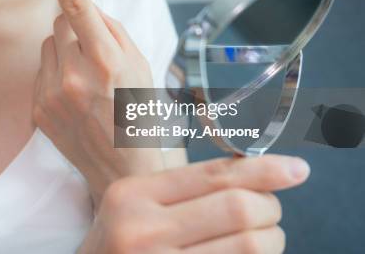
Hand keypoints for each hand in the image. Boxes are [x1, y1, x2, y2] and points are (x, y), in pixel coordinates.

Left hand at [31, 0, 166, 208]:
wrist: (127, 171)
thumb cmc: (143, 115)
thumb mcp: (141, 65)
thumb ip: (112, 31)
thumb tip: (85, 6)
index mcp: (107, 62)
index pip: (79, 7)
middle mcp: (75, 77)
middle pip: (60, 24)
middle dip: (75, 28)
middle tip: (95, 55)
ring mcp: (53, 95)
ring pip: (48, 47)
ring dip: (64, 53)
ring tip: (87, 81)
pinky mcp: (39, 111)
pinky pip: (41, 73)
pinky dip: (56, 75)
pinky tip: (75, 97)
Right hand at [78, 154, 309, 253]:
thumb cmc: (119, 242)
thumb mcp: (132, 204)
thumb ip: (182, 189)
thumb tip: (255, 174)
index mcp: (132, 195)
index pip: (212, 175)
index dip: (263, 169)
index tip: (296, 169)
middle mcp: (143, 230)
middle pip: (239, 208)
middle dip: (270, 208)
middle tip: (270, 212)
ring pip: (251, 245)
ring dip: (271, 240)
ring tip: (264, 237)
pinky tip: (247, 253)